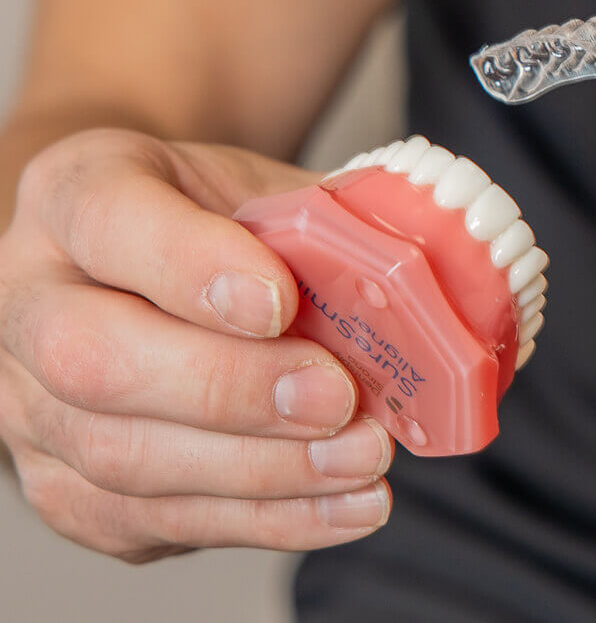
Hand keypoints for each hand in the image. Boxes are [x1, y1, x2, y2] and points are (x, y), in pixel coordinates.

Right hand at [0, 129, 392, 562]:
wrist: (159, 264)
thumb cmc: (220, 222)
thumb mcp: (267, 188)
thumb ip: (328, 221)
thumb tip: (440, 277)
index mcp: (78, 192)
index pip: (110, 221)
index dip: (192, 267)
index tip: (280, 301)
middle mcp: (30, 298)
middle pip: (95, 360)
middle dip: (230, 389)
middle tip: (337, 398)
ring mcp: (34, 404)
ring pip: (123, 460)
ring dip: (262, 472)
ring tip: (364, 460)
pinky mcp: (72, 487)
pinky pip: (158, 521)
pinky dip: (266, 522)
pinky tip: (345, 506)